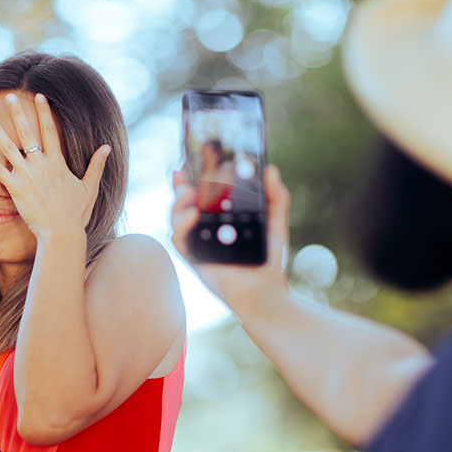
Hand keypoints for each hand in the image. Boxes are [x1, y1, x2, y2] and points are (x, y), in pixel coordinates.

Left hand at [0, 92, 109, 239]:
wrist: (62, 232)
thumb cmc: (76, 214)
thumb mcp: (90, 187)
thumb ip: (97, 165)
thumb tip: (107, 147)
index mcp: (58, 163)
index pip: (50, 131)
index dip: (44, 112)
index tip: (39, 96)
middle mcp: (41, 165)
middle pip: (27, 133)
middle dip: (18, 113)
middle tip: (9, 96)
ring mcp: (27, 176)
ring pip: (9, 148)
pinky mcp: (16, 189)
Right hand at [170, 164, 291, 315]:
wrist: (267, 291)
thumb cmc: (270, 259)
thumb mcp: (276, 221)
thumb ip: (275, 196)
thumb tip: (271, 169)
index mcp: (222, 217)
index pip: (203, 191)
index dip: (193, 175)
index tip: (191, 159)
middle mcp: (206, 229)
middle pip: (184, 202)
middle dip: (179, 185)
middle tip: (184, 171)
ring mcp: (198, 243)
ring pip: (175, 217)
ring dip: (177, 202)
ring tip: (189, 192)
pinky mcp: (193, 258)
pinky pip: (178, 240)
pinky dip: (181, 225)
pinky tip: (192, 214)